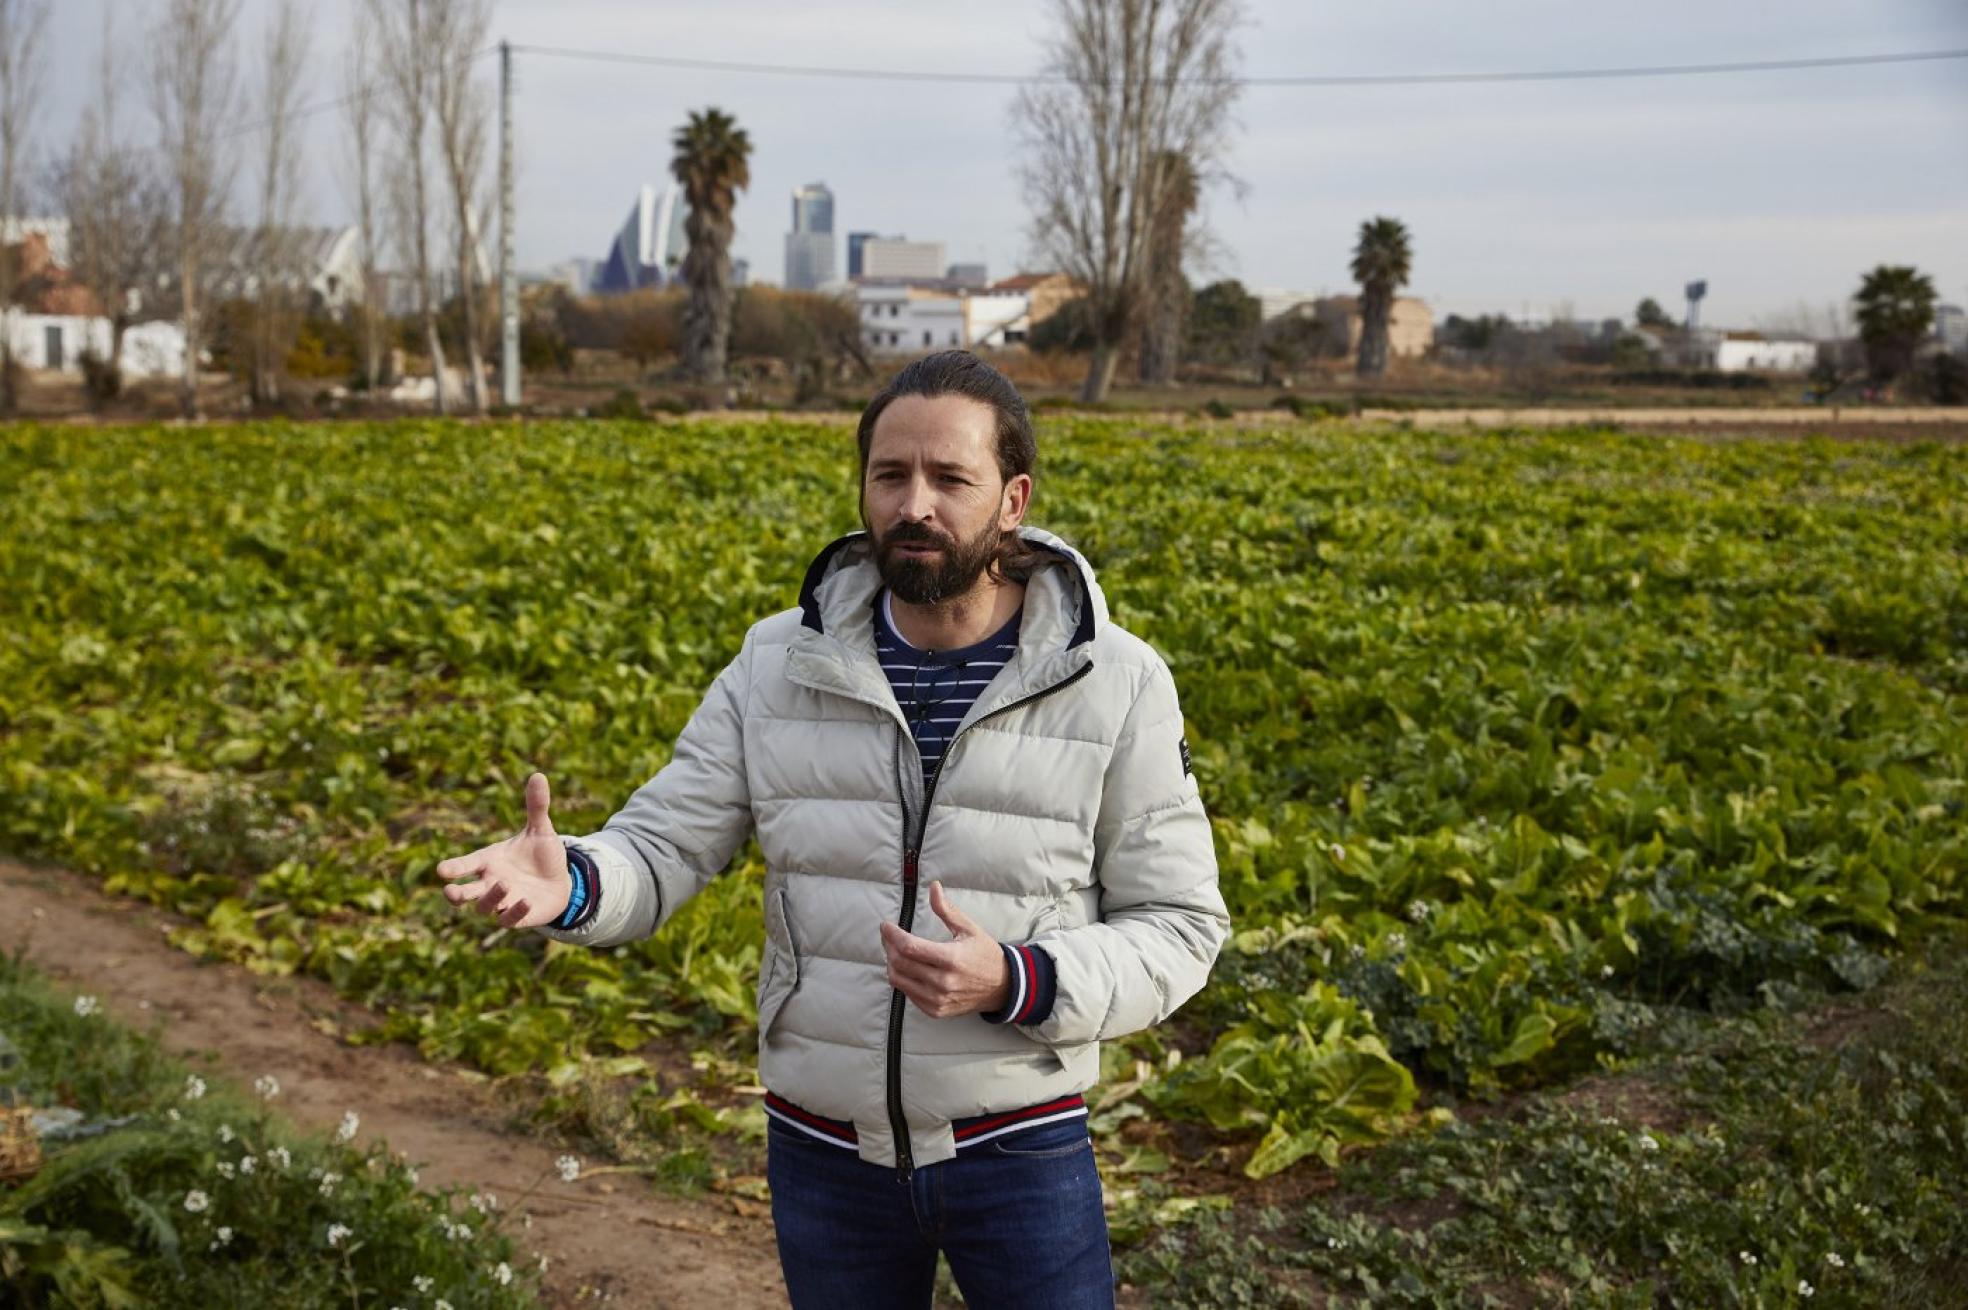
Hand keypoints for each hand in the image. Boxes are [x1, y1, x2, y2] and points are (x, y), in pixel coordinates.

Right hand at [436, 772, 572, 929]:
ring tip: (503, 883)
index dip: (453, 867)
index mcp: (489, 861)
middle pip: (463, 894)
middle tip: (449, 891)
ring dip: (491, 898)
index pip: (465, 864)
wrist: (560, 880)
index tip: (442, 869)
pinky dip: (514, 912)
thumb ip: (536, 806)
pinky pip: (509, 919)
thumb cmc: (542, 855)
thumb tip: (539, 775)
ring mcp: (503, 902)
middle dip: (454, 893)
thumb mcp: (540, 829)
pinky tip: (526, 901)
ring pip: (484, 907)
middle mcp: (490, 883)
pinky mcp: (518, 916)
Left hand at [878, 881, 1010, 1018]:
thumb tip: (933, 887)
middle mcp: (943, 982)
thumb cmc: (984, 954)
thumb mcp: (969, 929)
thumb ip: (947, 910)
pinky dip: (901, 979)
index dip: (892, 935)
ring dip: (891, 963)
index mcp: (951, 958)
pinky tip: (906, 968)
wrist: (1002, 987)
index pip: (909, 947)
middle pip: (900, 963)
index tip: (886, 926)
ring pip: (899, 980)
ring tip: (894, 951)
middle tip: (888, 936)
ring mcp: (938, 999)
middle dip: (888, 946)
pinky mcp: (935, 1010)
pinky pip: (907, 994)